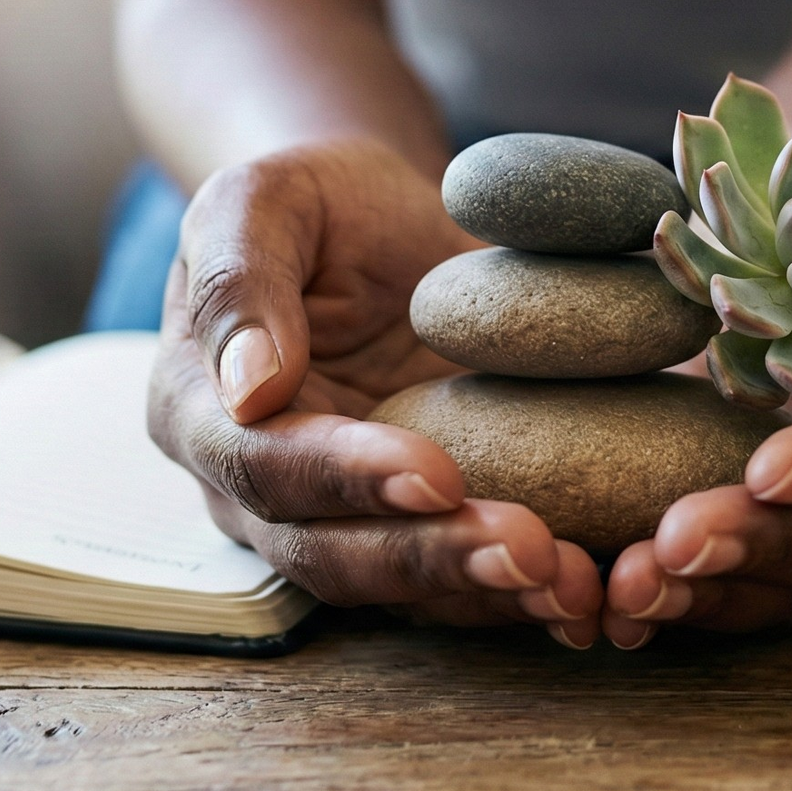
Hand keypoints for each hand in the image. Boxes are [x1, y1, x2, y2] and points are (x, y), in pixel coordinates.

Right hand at [149, 138, 605, 645]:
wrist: (380, 224)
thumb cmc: (315, 202)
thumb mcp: (264, 198)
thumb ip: (238, 277)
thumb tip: (247, 390)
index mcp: (201, 411)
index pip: (264, 465)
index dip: (346, 477)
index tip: (435, 472)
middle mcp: (258, 492)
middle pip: (331, 552)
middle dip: (430, 557)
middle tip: (528, 548)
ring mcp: (339, 522)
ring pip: (399, 586)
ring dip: (484, 590)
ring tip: (570, 582)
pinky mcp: (415, 530)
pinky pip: (459, 582)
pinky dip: (520, 592)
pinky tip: (590, 590)